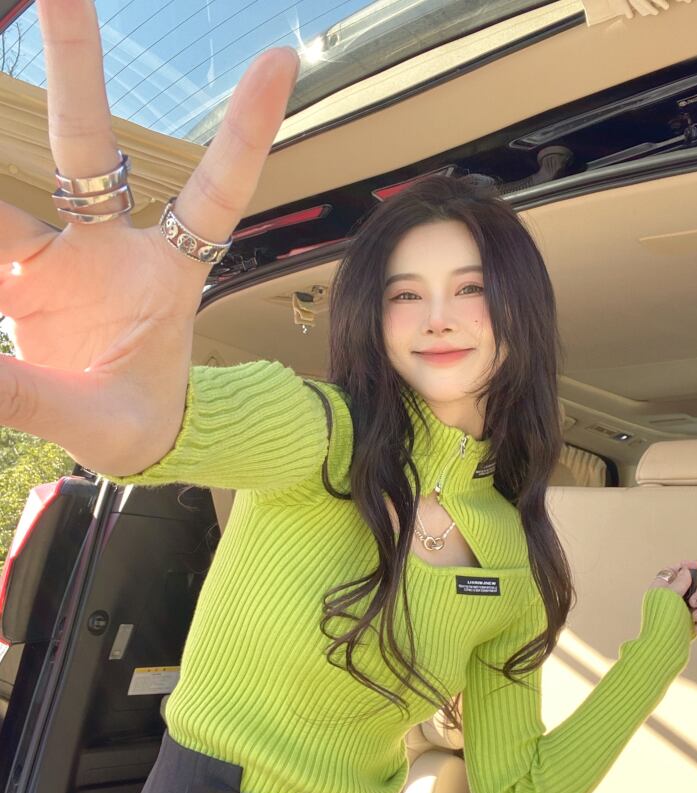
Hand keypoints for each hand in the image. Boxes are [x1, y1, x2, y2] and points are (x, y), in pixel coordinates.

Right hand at [0, 0, 298, 474]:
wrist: (125, 439)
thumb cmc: (140, 425)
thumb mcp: (103, 421)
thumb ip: (37, 400)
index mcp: (168, 275)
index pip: (211, 194)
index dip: (243, 133)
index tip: (279, 60)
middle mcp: (114, 248)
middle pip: (88, 147)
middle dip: (77, 67)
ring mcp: (63, 255)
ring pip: (14, 183)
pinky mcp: (22, 275)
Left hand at [647, 561, 696, 633]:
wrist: (666, 647)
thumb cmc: (664, 620)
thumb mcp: (670, 596)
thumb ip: (680, 582)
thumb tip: (686, 571)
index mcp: (661, 588)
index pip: (672, 570)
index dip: (686, 566)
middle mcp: (671, 597)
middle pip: (691, 585)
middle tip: (695, 602)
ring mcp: (681, 609)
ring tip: (695, 617)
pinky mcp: (689, 621)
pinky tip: (696, 626)